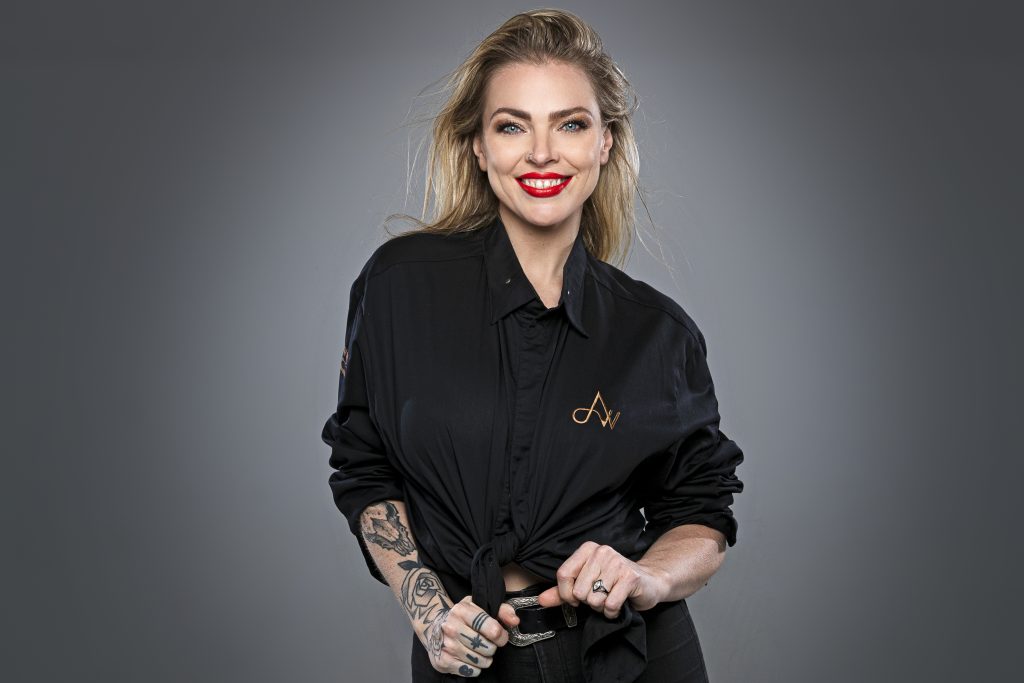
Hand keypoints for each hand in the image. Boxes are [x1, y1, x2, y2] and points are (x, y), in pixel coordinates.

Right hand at [421, 595, 515, 676]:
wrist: (434, 627)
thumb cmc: (463, 617)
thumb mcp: (480, 606)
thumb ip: (502, 611)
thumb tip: (515, 621)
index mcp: (462, 610)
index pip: (492, 629)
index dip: (501, 636)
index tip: (500, 636)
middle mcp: (451, 627)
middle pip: (486, 647)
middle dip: (492, 648)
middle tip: (488, 644)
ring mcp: (446, 645)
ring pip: (479, 660)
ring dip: (485, 659)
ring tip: (480, 651)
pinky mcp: (442, 661)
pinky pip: (470, 670)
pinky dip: (475, 667)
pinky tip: (470, 658)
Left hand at [535, 541, 665, 618]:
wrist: (649, 581)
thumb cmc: (615, 583)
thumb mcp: (586, 584)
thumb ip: (562, 592)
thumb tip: (541, 600)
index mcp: (588, 549)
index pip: (563, 575)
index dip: (567, 594)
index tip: (576, 599)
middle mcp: (602, 552)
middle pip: (579, 591)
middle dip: (589, 602)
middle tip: (601, 595)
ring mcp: (617, 563)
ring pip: (594, 599)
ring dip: (602, 607)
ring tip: (611, 597)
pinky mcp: (630, 577)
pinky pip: (610, 605)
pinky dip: (613, 612)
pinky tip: (619, 605)